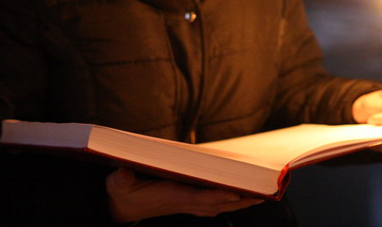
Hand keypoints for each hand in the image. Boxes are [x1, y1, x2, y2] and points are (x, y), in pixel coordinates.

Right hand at [106, 168, 263, 222]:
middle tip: (263, 194)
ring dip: (240, 201)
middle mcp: (182, 202)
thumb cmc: (122, 192)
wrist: (120, 208)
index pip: (198, 197)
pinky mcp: (187, 201)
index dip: (217, 195)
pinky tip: (243, 196)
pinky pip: (214, 203)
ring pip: (218, 204)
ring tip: (262, 195)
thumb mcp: (118, 185)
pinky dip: (229, 200)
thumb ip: (121, 180)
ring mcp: (186, 203)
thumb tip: (123, 174)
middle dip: (239, 200)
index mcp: (169, 196)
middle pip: (216, 203)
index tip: (236, 193)